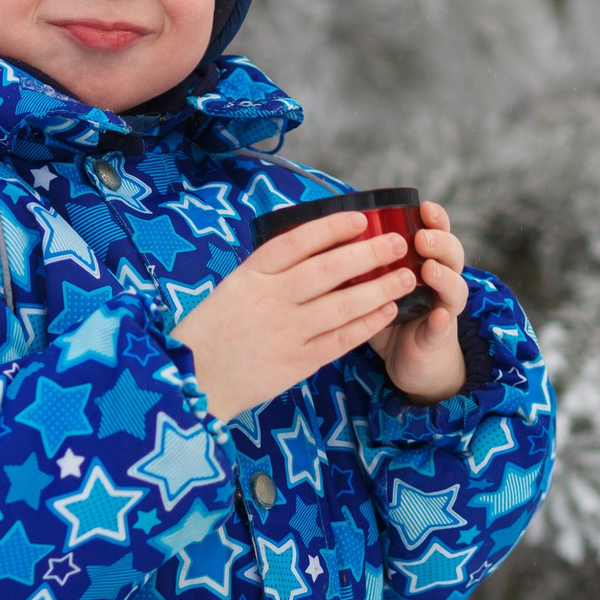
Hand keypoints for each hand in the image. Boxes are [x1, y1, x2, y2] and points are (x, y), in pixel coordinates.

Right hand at [171, 212, 415, 422]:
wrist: (194, 381)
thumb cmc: (213, 330)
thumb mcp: (233, 288)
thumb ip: (269, 272)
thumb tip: (316, 247)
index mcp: (251, 275)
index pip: (297, 242)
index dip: (331, 228)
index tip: (360, 218)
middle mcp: (271, 299)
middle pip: (328, 270)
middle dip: (368, 254)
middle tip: (398, 243)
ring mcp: (286, 332)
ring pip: (343, 304)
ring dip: (379, 288)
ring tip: (406, 276)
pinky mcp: (297, 362)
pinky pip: (341, 339)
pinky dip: (367, 323)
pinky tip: (388, 311)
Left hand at [369, 202, 468, 402]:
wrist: (411, 361)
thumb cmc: (390, 315)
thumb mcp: (376, 284)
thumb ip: (365, 263)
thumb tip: (330, 234)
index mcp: (424, 262)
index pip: (437, 233)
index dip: (435, 219)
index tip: (423, 207)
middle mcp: (440, 282)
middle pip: (452, 254)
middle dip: (440, 242)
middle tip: (421, 238)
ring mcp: (443, 309)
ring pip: (456, 288)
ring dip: (444, 276)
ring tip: (428, 270)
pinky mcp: (437, 338)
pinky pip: (442, 328)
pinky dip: (440, 322)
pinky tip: (437, 316)